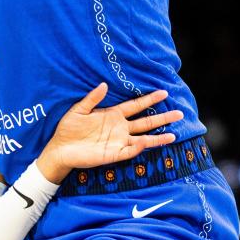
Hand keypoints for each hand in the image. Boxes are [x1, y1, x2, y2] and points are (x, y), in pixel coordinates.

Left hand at [37, 83, 182, 182]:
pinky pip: (129, 151)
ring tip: (173, 135)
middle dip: (161, 118)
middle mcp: (119, 129)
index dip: (149, 99)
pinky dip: (138, 147)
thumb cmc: (68, 128)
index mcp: (113, 115)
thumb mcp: (79, 109)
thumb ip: (92, 98)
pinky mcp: (113, 154)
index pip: (135, 106)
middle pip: (145, 122)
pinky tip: (146, 142)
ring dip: (157, 137)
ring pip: (142, 138)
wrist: (60, 148)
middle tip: (179, 113)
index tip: (164, 92)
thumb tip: (104, 84)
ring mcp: (118, 142)